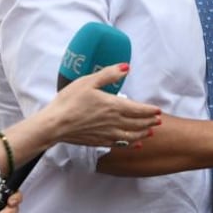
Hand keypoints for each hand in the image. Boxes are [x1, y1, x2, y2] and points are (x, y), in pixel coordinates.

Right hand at [40, 64, 161, 147]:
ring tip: (150, 132)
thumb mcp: (89, 81)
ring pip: (131, 136)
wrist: (54, 125)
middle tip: (158, 121)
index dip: (150, 110)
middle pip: (137, 123)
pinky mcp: (98, 142)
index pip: (138, 109)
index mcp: (113, 106)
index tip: (158, 111)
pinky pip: (120, 144)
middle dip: (149, 122)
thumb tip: (126, 67)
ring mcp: (107, 134)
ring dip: (143, 133)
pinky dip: (130, 144)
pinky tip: (135, 144)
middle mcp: (114, 121)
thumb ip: (109, 74)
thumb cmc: (69, 102)